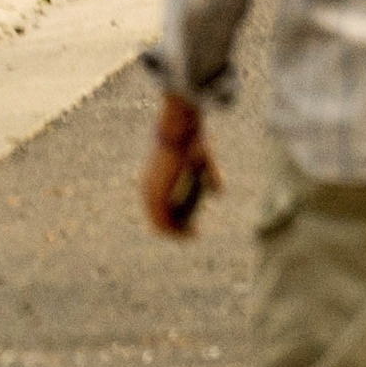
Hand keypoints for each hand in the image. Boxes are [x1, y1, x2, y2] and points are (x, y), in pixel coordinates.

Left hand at [142, 99, 217, 239]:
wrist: (177, 132)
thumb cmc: (190, 140)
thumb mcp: (204, 160)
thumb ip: (211, 176)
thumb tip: (218, 193)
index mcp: (153, 178)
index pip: (158, 207)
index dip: (174, 218)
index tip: (190, 224)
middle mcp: (147, 187)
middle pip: (158, 218)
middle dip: (177, 228)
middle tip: (194, 232)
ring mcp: (149, 193)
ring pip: (160, 224)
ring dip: (178, 233)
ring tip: (193, 235)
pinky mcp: (156, 197)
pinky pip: (163, 223)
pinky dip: (177, 232)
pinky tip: (191, 233)